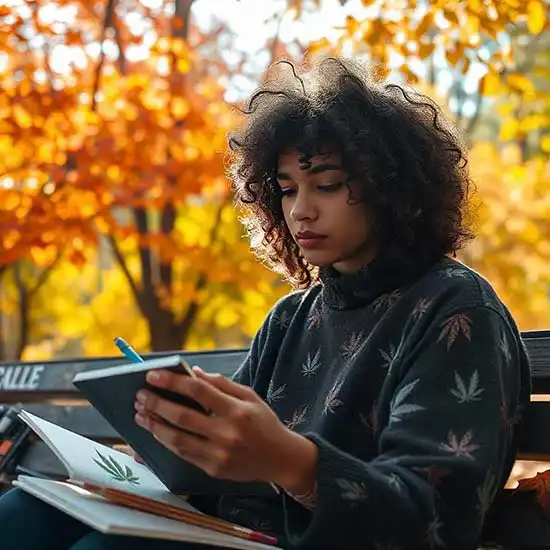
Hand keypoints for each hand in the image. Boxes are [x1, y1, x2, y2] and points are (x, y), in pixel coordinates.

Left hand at [134, 367, 316, 491]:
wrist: (281, 458)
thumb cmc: (264, 422)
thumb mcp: (250, 396)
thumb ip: (222, 383)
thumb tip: (195, 373)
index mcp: (237, 410)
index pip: (198, 391)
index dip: (172, 382)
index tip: (152, 375)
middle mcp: (226, 434)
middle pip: (182, 417)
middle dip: (156, 404)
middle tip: (140, 395)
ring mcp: (219, 454)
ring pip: (177, 439)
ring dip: (154, 425)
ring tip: (140, 414)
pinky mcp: (213, 469)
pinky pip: (184, 454)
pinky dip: (167, 441)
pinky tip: (157, 430)